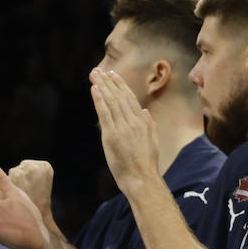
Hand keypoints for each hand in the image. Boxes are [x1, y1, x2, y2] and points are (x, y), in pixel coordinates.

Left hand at [89, 67, 158, 190]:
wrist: (142, 178)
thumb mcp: (153, 141)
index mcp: (143, 122)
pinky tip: (94, 89)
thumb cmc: (147, 163)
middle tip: (99, 70)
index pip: (130, 98)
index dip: (120, 85)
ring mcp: (122, 127)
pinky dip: (99, 100)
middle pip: (119, 96)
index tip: (113, 75)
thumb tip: (145, 112)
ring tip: (94, 75)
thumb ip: (149, 125)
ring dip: (102, 86)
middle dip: (109, 82)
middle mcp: (134, 121)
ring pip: (111, 102)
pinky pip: (104, 113)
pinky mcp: (112, 135)